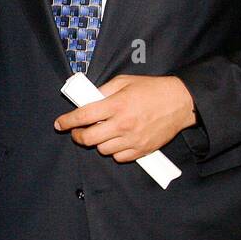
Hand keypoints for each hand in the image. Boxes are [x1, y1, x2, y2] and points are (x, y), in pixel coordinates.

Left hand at [55, 75, 195, 162]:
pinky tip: (116, 141)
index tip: (59, 124)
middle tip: (77, 132)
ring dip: (97, 143)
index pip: (84, 116)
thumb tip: (87, 100)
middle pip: (89, 139)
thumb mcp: (125, 81)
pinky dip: (114, 151)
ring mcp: (133, 139)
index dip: (68, 121)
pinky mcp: (142, 150)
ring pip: (102, 150)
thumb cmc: (152, 89)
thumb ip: (104, 90)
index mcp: (117, 105)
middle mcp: (123, 124)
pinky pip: (119, 157)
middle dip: (78, 136)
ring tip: (102, 133)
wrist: (181, 103)